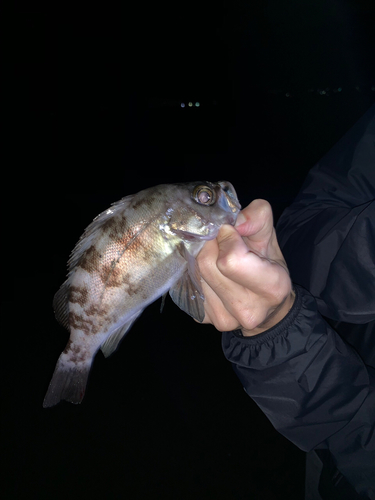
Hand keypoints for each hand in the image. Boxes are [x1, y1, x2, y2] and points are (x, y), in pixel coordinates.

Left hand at [197, 199, 294, 335]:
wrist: (266, 308)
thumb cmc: (268, 266)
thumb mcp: (270, 237)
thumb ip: (257, 218)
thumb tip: (232, 221)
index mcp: (272, 288)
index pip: (231, 260)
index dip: (227, 239)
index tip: (231, 232)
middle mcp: (247, 309)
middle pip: (206, 263)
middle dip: (210, 245)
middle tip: (220, 241)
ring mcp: (223, 318)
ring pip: (195, 272)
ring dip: (201, 257)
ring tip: (216, 256)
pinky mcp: (204, 318)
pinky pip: (188, 284)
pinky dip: (196, 272)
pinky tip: (209, 272)